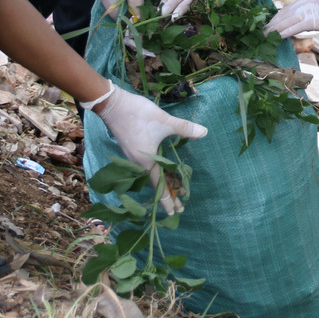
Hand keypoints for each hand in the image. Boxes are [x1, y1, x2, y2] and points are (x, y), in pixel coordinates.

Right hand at [89, 85, 206, 214]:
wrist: (113, 105)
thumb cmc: (138, 115)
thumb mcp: (164, 121)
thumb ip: (184, 128)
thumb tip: (205, 132)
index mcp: (146, 162)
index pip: (160, 187)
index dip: (168, 200)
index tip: (175, 212)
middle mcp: (138, 164)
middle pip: (155, 184)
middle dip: (168, 195)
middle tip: (180, 207)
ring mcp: (132, 157)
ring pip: (150, 176)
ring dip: (162, 184)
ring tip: (173, 190)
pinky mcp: (130, 149)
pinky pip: (145, 168)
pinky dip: (155, 173)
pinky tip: (160, 170)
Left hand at [264, 0, 318, 39]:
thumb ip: (311, 15)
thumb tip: (303, 24)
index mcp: (306, 0)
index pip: (284, 10)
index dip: (274, 20)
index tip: (266, 27)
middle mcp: (304, 2)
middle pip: (281, 15)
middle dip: (269, 25)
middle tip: (258, 34)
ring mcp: (308, 10)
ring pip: (284, 20)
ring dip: (272, 30)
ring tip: (262, 37)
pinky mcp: (313, 19)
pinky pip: (294, 27)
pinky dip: (283, 32)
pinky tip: (276, 38)